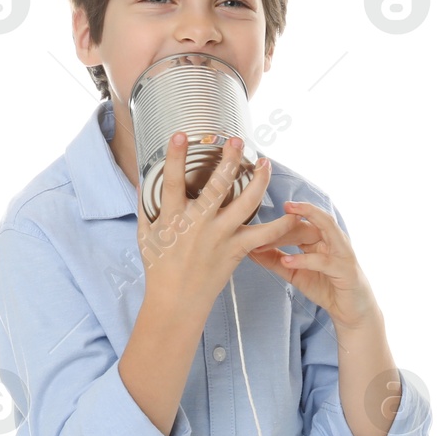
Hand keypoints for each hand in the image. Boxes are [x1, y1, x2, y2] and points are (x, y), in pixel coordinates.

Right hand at [135, 132, 304, 310]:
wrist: (176, 301)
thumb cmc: (159, 267)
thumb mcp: (145, 235)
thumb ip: (146, 206)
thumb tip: (142, 181)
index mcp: (173, 218)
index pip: (172, 181)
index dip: (176, 157)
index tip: (181, 135)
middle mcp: (198, 224)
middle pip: (217, 186)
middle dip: (229, 160)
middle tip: (237, 140)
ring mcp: (220, 236)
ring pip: (246, 202)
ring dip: (259, 180)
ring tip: (265, 163)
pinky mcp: (237, 250)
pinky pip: (264, 235)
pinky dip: (281, 225)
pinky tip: (293, 212)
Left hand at [247, 197, 378, 331]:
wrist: (350, 312)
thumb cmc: (326, 288)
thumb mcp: (295, 274)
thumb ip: (276, 261)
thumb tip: (250, 250)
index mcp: (321, 239)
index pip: (298, 225)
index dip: (276, 228)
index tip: (253, 231)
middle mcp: (333, 240)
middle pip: (308, 224)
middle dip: (284, 225)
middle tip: (260, 229)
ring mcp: (342, 251)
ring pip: (326, 227)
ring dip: (307, 219)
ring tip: (286, 216)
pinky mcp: (346, 269)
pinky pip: (324, 260)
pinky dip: (305, 259)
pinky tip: (288, 261)